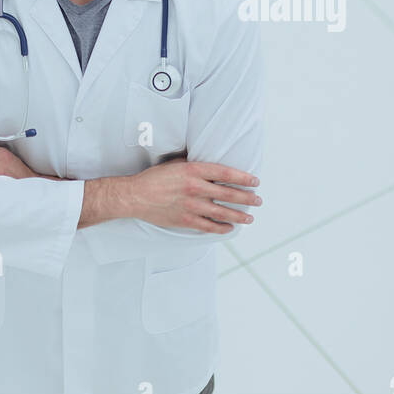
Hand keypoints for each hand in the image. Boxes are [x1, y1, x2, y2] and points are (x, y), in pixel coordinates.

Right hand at [130, 160, 260, 232]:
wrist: (136, 196)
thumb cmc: (155, 178)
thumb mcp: (175, 164)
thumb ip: (194, 166)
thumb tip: (211, 166)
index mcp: (192, 170)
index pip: (225, 173)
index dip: (242, 178)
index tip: (254, 181)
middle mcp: (194, 188)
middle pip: (228, 194)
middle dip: (246, 198)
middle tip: (258, 200)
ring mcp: (191, 206)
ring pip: (222, 212)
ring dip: (238, 216)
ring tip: (249, 217)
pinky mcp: (186, 220)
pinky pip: (209, 226)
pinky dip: (221, 228)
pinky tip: (229, 228)